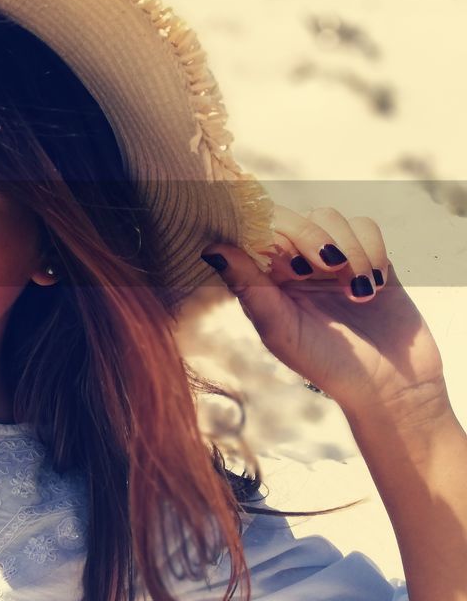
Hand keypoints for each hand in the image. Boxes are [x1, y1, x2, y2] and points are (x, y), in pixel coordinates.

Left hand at [200, 203, 445, 418]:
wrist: (389, 383)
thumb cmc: (325, 362)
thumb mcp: (280, 330)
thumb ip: (247, 287)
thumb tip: (210, 248)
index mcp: (263, 277)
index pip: (252, 230)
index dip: (267, 232)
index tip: (290, 264)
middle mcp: (294, 261)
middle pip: (290, 216)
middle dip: (309, 235)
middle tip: (326, 268)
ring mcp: (331, 256)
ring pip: (329, 217)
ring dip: (346, 249)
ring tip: (355, 292)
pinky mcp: (369, 254)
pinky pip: (365, 226)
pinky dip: (372, 251)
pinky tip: (373, 286)